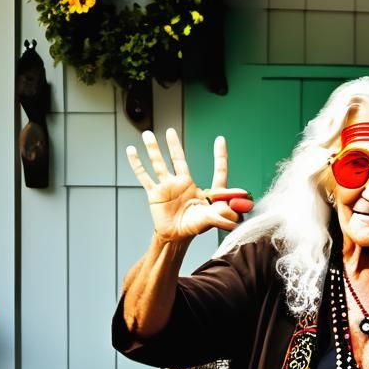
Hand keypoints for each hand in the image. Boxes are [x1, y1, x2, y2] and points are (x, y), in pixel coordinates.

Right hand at [125, 128, 253, 241]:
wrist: (174, 237)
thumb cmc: (194, 228)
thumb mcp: (210, 220)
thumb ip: (223, 215)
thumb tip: (238, 213)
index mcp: (202, 190)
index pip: (216, 172)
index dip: (220, 157)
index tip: (220, 140)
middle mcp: (184, 184)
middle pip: (178, 160)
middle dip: (174, 146)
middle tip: (170, 132)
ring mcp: (168, 187)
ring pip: (159, 164)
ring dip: (153, 149)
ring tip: (147, 134)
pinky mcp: (155, 193)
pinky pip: (145, 177)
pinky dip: (137, 164)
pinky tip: (131, 151)